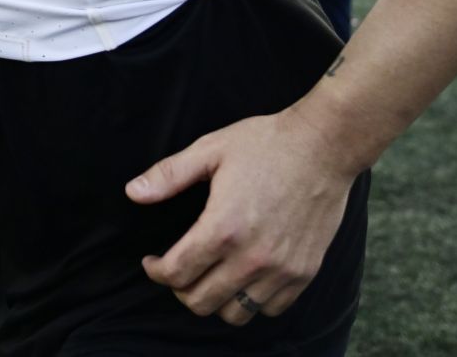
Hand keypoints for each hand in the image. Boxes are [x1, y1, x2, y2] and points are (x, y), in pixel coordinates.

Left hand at [128, 111, 354, 325]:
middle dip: (180, 289)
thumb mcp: (210, 149)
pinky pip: (270, 309)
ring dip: (215, 299)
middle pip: (200, 302)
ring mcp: (281, 269)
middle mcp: (251, 257)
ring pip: (235, 313)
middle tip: (178, 271)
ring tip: (210, 277)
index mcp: (222, 228)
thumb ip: (168, 175)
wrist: (324, 146)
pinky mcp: (304, 273)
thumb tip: (132, 193)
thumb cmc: (266, 143)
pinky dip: (252, 301)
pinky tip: (244, 277)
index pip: (176, 273)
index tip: (152, 263)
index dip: (156, 271)